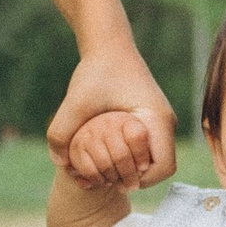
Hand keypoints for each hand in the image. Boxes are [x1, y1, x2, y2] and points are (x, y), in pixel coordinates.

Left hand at [47, 47, 177, 185]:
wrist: (109, 45)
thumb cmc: (96, 70)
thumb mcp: (76, 100)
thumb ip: (62, 131)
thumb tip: (60, 164)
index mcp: (157, 119)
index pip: (165, 167)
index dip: (143, 181)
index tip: (114, 180)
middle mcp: (164, 122)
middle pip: (159, 167)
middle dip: (134, 178)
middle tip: (105, 179)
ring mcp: (158, 122)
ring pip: (153, 160)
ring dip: (131, 168)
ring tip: (103, 168)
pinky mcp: (148, 120)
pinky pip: (146, 149)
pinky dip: (129, 157)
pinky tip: (105, 155)